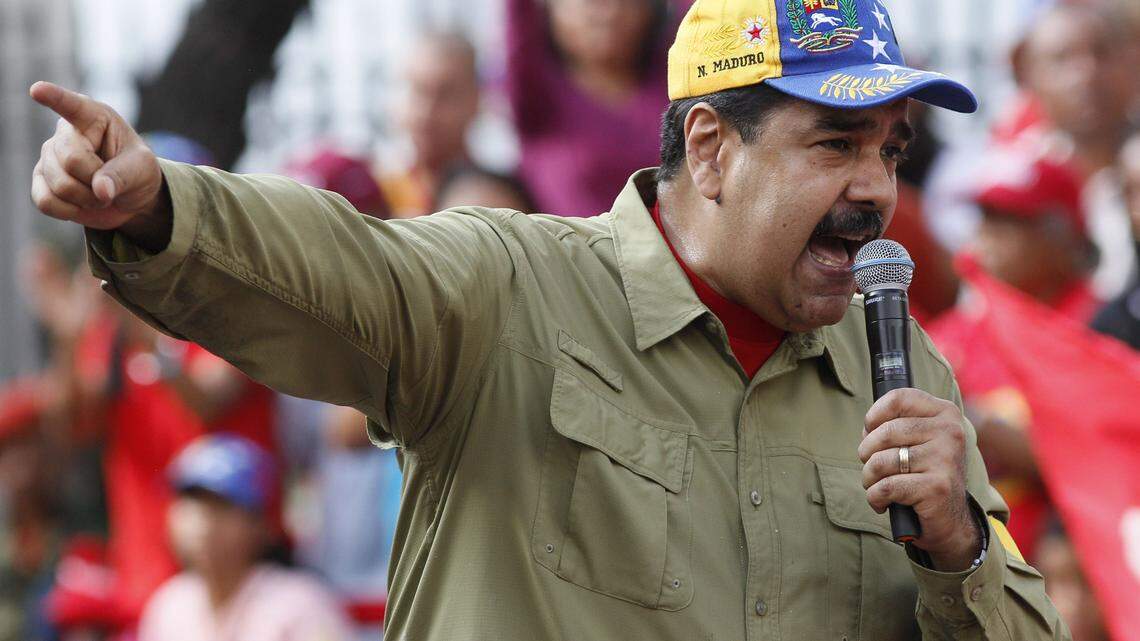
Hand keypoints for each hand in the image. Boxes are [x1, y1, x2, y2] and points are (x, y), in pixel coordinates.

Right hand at [29, 82, 170, 248]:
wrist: (129, 197)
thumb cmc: (137, 171)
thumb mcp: (143, 168)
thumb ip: (122, 175)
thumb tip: (100, 191)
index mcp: (94, 118)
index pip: (71, 105)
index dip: (54, 97)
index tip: (38, 90)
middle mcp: (65, 133)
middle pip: (71, 160)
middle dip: (96, 181)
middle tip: (111, 185)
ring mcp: (48, 157)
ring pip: (59, 184)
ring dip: (87, 199)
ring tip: (100, 194)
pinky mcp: (41, 181)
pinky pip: (45, 201)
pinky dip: (69, 212)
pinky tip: (81, 205)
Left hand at [858, 388, 981, 570]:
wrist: (950, 520)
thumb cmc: (924, 474)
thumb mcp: (917, 441)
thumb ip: (896, 424)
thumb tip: (867, 427)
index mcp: (945, 413)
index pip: (898, 398)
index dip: (874, 416)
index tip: (869, 431)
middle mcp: (950, 432)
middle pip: (884, 432)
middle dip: (866, 453)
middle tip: (872, 467)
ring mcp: (945, 459)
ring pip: (880, 461)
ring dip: (869, 478)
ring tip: (878, 485)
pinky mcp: (937, 487)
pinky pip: (885, 487)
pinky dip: (875, 498)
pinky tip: (883, 503)